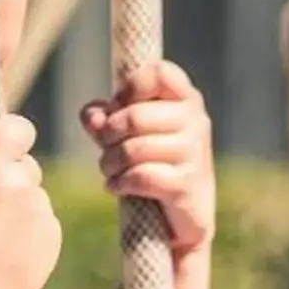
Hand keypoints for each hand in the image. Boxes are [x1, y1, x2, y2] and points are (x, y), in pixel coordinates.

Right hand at [0, 114, 61, 288]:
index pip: (18, 129)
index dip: (11, 135)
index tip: (3, 146)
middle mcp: (23, 186)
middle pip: (28, 168)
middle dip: (11, 179)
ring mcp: (42, 214)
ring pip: (35, 200)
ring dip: (20, 210)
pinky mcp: (53, 240)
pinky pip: (44, 227)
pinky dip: (30, 235)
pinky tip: (5, 254)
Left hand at [82, 59, 214, 257]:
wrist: (184, 216)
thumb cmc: (155, 164)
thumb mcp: (128, 135)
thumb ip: (106, 118)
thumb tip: (92, 116)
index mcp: (185, 99)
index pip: (161, 73)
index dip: (130, 87)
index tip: (117, 105)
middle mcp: (196, 121)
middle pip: (136, 116)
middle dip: (108, 135)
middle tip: (104, 146)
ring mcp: (194, 154)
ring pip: (134, 149)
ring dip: (109, 162)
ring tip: (108, 169)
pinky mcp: (186, 186)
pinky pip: (141, 176)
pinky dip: (119, 182)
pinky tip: (115, 186)